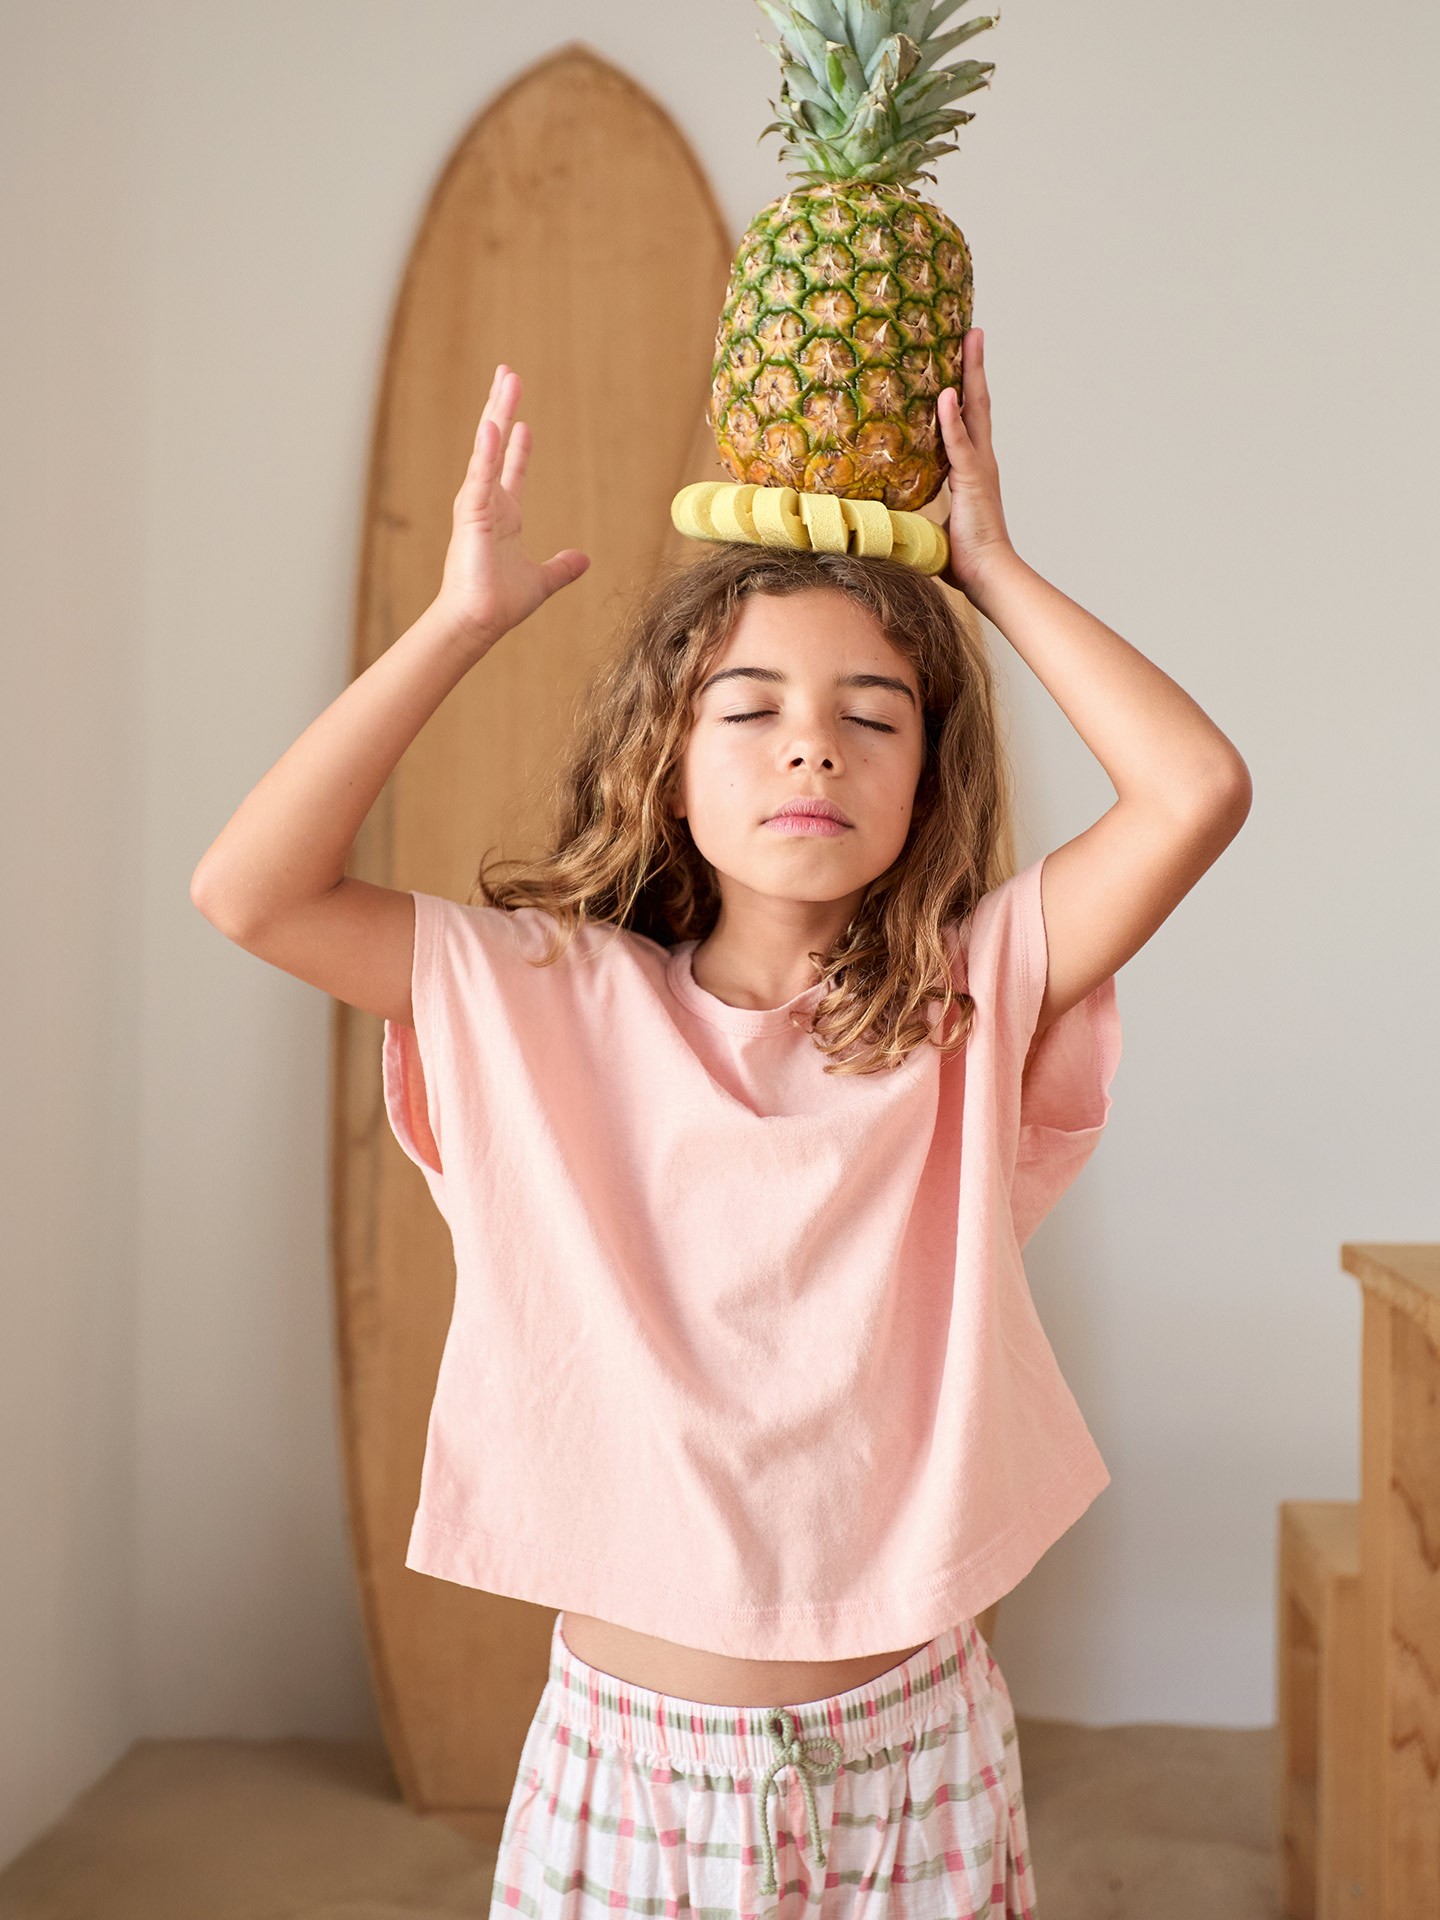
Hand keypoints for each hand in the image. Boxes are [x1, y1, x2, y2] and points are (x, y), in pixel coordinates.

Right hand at [433, 364, 589, 651]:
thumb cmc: (500, 603)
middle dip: (502, 408)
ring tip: (506, 380)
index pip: (510, 469)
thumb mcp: (542, 580)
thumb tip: (584, 559)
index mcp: (503, 515)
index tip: (522, 419)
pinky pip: (480, 476)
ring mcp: (477, 505)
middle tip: (508, 374)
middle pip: (495, 445)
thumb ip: (562, 567)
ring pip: (487, 448)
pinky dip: (486, 451)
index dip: (517, 444)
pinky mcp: (471, 515)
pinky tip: (493, 424)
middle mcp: (487, 503)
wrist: (480, 622)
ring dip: (497, 412)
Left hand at [936, 329, 1016, 599]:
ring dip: (971, 375)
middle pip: (978, 403)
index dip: (966, 389)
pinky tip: (946, 392)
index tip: (961, 360)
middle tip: (973, 332)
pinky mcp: (973, 481)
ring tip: (968, 340)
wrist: (987, 576)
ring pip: (976, 411)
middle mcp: (980, 461)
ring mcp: (979, 468)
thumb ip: (918, 508)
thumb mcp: (932, 524)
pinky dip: (952, 418)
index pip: (970, 419)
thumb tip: (887, 512)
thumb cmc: (963, 558)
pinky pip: (960, 444)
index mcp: (973, 469)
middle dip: (975, 366)